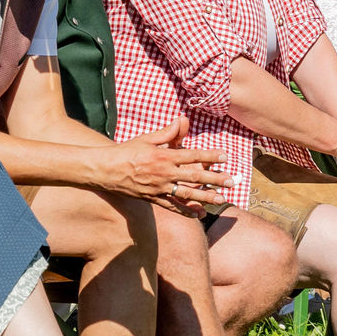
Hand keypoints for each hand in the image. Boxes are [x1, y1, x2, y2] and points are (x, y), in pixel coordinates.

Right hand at [106, 116, 231, 211]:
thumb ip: (167, 133)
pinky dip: (186, 212)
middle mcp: (164, 173)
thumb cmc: (126, 151)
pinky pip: (172, 206)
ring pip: (186, 194)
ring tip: (221, 199)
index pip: (192, 155)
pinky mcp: (153, 199)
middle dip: (215, 179)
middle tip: (231, 181)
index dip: (209, 156)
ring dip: (205, 197)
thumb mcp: (146, 139)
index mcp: (163, 156)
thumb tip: (182, 120)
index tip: (224, 156)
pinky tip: (199, 215)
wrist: (105, 169)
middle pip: (194, 176)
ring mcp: (159, 188)